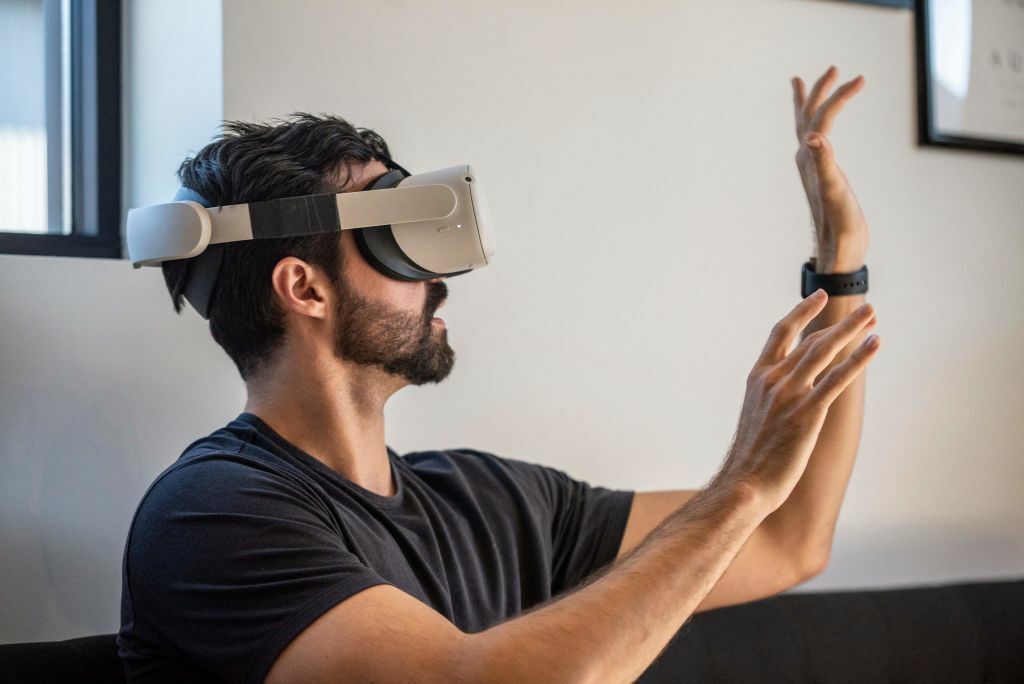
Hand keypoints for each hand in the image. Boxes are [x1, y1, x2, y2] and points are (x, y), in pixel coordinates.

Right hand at [712, 290, 879, 513]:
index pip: (780, 333)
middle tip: (866, 309)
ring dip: (852, 329)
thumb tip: (787, 394)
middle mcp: (772, 380)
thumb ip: (772, 398)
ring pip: (824, 350)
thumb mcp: (756, 417)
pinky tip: (875, 344)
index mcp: (757, 378)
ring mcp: (789, 395)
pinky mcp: (807, 413)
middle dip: (841, 322)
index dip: (801, 312)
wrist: (744, 483)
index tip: (819, 297)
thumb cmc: (750, 459)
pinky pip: (838, 379)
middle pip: (811, 339)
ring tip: (872, 315)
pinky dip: (859, 359)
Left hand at [792, 66, 868, 271]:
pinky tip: (820, 134)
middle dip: (818, 91)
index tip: (862, 79)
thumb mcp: (833, 189)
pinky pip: (815, 143)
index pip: (822, 117)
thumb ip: (822, 162)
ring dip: (809, 104)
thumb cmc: (838, 221)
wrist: (838, 247)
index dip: (840, 96)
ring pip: (807, 127)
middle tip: (833, 69)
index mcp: (809, 157)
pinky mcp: (820, 176)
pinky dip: (818, 128)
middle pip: (807, 116)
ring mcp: (812, 166)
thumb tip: (812, 137)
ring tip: (806, 85)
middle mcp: (806, 158)